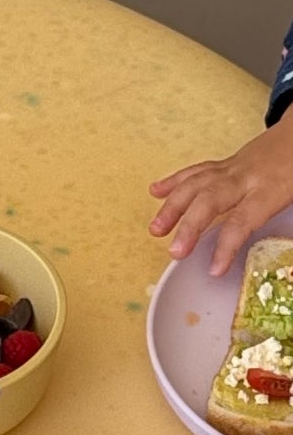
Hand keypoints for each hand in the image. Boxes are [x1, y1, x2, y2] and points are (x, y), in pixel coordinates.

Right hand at [149, 110, 292, 276]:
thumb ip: (290, 221)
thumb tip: (285, 254)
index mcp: (269, 190)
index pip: (243, 220)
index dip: (226, 246)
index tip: (214, 269)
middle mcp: (244, 178)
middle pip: (210, 199)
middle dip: (189, 225)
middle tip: (175, 252)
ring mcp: (231, 169)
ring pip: (196, 183)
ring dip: (172, 206)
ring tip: (155, 229)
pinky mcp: (224, 164)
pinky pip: (196, 171)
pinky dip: (174, 181)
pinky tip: (155, 192)